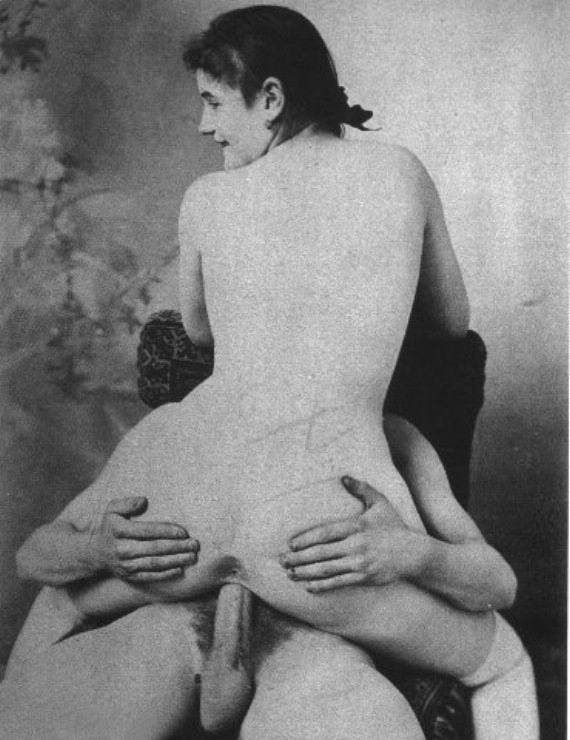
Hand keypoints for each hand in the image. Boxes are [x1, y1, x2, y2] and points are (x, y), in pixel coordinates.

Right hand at [90, 497, 199, 581]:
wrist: (95, 552)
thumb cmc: (111, 526)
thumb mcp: (113, 509)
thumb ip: (128, 503)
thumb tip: (144, 501)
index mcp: (119, 530)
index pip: (147, 531)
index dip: (166, 532)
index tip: (184, 532)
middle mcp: (122, 549)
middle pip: (154, 549)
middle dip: (177, 547)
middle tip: (195, 545)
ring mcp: (125, 565)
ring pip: (154, 564)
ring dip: (175, 561)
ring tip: (192, 557)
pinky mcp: (129, 576)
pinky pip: (149, 576)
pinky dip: (165, 574)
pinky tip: (180, 570)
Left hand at [280, 476, 425, 592]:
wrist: (413, 554)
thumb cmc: (393, 527)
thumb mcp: (380, 504)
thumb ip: (361, 489)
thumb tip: (343, 476)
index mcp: (357, 526)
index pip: (326, 532)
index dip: (306, 538)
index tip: (290, 544)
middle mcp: (357, 545)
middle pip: (321, 552)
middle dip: (299, 558)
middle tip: (282, 560)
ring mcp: (360, 563)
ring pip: (326, 569)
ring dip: (305, 572)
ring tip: (290, 574)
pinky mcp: (364, 578)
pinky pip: (338, 583)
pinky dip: (321, 586)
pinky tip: (308, 586)